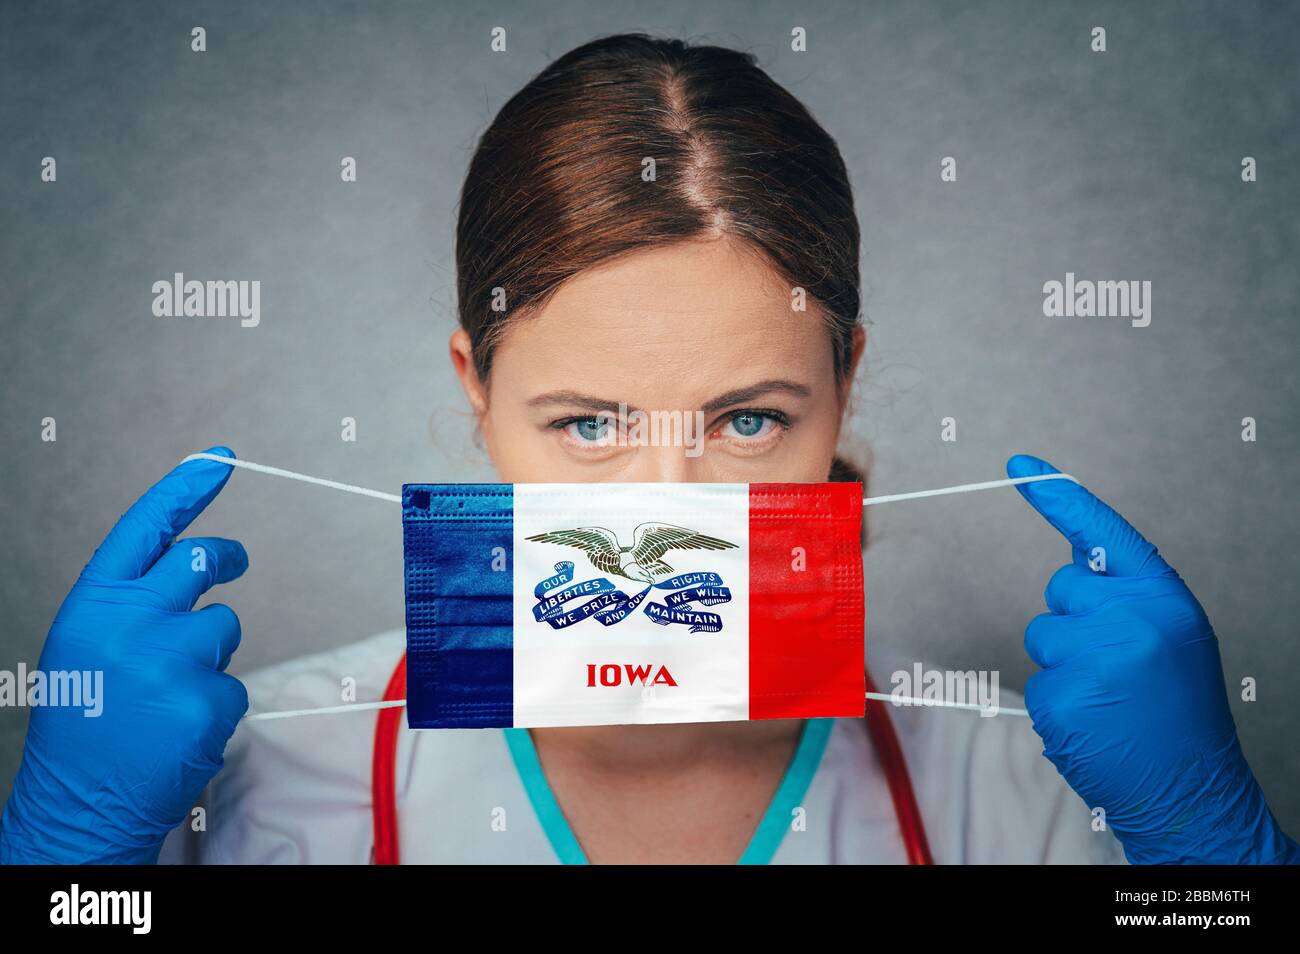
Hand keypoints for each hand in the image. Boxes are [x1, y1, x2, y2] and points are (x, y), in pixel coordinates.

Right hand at [0, 447, 248, 863]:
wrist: (77, 803)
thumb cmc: (85, 719)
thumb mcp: (89, 644)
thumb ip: (133, 601)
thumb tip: (196, 559)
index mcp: (94, 603)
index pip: (147, 527)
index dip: (186, 488)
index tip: (220, 458)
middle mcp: (130, 621)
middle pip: (201, 560)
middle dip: (226, 558)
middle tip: (235, 562)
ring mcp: (171, 659)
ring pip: (225, 626)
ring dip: (209, 654)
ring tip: (165, 695)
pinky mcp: (206, 699)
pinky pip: (234, 684)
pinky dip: (214, 705)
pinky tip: (177, 730)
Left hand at [1008, 454, 1297, 864]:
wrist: (1193, 790)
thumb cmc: (1179, 710)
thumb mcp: (1171, 636)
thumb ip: (1126, 595)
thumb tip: (1074, 556)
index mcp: (1162, 598)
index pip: (1102, 533)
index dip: (1058, 496)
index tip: (1019, 463)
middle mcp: (1130, 620)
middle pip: (1060, 589)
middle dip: (1075, 620)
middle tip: (1116, 665)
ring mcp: (1093, 659)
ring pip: (1042, 635)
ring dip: (1064, 663)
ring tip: (1109, 698)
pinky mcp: (1062, 698)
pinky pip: (1036, 681)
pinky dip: (1057, 703)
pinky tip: (1094, 722)